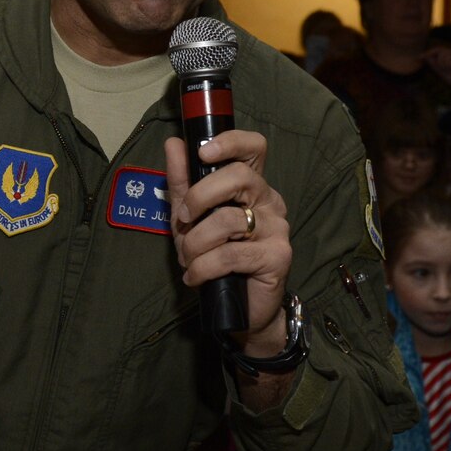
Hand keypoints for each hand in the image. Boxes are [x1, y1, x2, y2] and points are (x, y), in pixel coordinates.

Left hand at [163, 131, 291, 355]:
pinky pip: (230, 254)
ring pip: (228, 220)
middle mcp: (269, 201)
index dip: (230, 142)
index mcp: (251, 185)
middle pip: (239, 176)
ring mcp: (277, 228)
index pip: (253, 147)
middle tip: (183, 220)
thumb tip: (173, 143)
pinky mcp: (278, 256)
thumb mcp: (189, 218)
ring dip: (196, 242)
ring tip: (188, 259)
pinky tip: (195, 276)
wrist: (239, 308)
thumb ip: (182, 181)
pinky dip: (203, 267)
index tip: (202, 153)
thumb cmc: (215, 258)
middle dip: (200, 196)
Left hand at [423, 45, 450, 100]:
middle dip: (437, 61)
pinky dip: (448, 65)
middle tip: (442, 69)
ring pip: (444, 55)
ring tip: (449, 70)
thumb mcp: (440, 71)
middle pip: (439, 50)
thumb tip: (423, 56)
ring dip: (443, 64)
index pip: (437, 49)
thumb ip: (433, 63)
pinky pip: (450, 59)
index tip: (419, 57)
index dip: (428, 53)